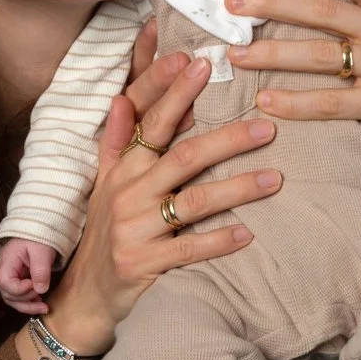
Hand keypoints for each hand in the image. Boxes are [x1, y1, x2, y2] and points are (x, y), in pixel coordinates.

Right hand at [0, 238, 57, 313]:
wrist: (40, 227)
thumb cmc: (39, 235)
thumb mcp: (42, 251)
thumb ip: (41, 270)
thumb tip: (41, 290)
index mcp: (6, 262)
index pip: (4, 283)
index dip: (19, 289)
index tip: (34, 285)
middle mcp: (5, 271)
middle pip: (7, 294)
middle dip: (25, 301)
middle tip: (42, 301)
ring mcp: (11, 275)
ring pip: (12, 298)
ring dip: (27, 305)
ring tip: (43, 307)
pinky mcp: (19, 279)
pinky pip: (19, 295)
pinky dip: (29, 301)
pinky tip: (40, 302)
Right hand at [37, 52, 282, 356]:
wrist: (86, 294)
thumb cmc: (105, 230)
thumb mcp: (105, 183)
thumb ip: (117, 140)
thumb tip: (123, 98)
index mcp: (124, 168)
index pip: (153, 123)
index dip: (175, 92)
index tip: (201, 65)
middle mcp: (128, 193)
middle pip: (184, 157)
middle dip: (227, 138)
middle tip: (267, 126)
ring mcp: (135, 228)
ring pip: (194, 201)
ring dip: (237, 188)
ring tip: (274, 178)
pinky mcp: (144, 263)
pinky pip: (189, 249)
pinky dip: (219, 241)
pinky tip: (247, 233)